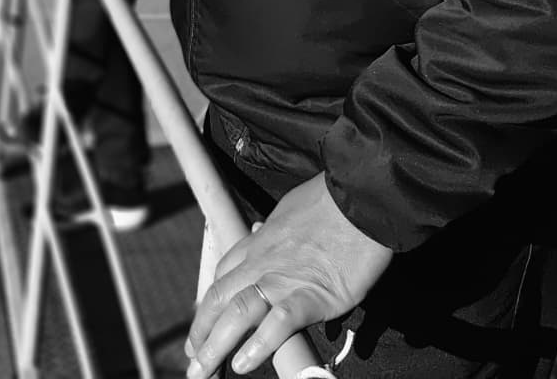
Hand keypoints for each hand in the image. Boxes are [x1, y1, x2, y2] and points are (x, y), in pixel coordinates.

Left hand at [186, 173, 391, 377]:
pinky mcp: (311, 295)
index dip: (211, 302)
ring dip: (214, 347)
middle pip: (220, 298)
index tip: (205, 320)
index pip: (225, 275)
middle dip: (202, 331)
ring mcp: (284, 279)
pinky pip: (277, 325)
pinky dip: (258, 346)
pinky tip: (243, 364)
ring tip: (201, 371)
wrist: (362, 196)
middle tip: (193, 358)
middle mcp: (264, 261)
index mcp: (261, 240)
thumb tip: (270, 234)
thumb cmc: (334, 198)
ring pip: (236, 314)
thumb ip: (280, 228)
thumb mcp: (293, 207)